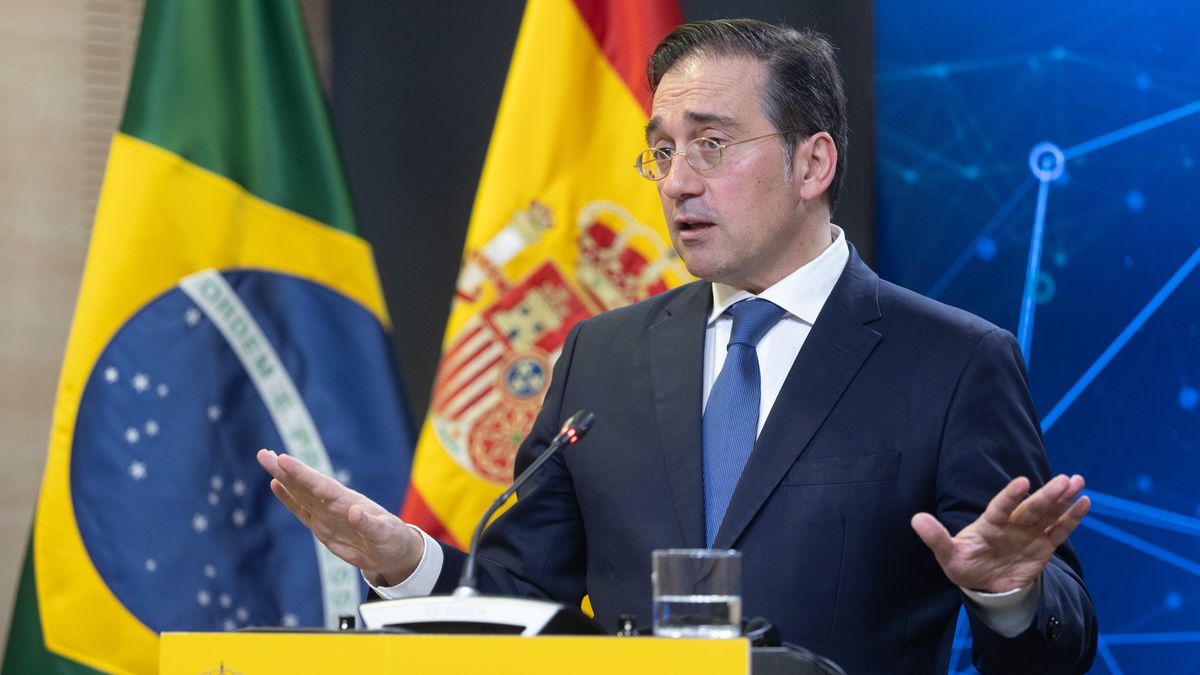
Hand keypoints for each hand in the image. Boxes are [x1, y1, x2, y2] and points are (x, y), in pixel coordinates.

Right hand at [256, 449, 423, 585]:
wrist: (392, 552)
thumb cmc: (393, 540)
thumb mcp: (386, 534)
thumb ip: (370, 524)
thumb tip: (355, 512)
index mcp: (349, 502)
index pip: (322, 486)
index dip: (303, 474)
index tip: (285, 460)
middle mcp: (335, 504)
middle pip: (305, 485)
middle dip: (285, 470)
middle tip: (264, 454)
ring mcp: (326, 514)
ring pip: (300, 493)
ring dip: (282, 478)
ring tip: (266, 460)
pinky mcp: (322, 527)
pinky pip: (301, 511)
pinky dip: (288, 499)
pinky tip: (275, 485)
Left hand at [911, 474, 1090, 592]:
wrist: (984, 585)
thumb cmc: (964, 565)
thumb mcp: (948, 556)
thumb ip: (936, 538)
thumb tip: (916, 519)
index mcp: (989, 523)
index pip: (1001, 507)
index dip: (1010, 495)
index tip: (1023, 482)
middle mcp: (1011, 524)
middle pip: (1031, 508)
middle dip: (1047, 495)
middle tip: (1065, 479)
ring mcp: (1028, 534)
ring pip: (1048, 514)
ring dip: (1062, 499)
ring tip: (1077, 481)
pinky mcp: (1042, 546)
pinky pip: (1058, 531)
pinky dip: (1071, 519)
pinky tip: (1083, 503)